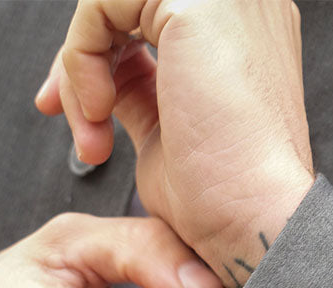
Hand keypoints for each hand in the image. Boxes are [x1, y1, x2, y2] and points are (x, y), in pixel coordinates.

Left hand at [35, 0, 314, 287]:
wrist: (252, 221)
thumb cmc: (222, 201)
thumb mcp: (165, 130)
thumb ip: (137, 88)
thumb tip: (102, 78)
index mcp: (238, 30)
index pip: (148, 20)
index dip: (100, 58)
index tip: (83, 114)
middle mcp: (237, 4)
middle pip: (127, 8)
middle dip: (82, 61)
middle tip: (82, 127)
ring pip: (110, 5)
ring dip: (81, 71)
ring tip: (95, 133)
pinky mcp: (195, 0)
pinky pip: (101, 6)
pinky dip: (83, 61)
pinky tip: (101, 112)